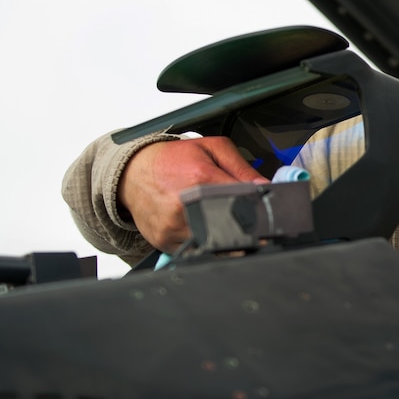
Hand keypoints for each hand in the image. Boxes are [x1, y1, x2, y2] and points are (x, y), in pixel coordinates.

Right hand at [119, 136, 266, 252]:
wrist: (133, 172)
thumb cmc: (172, 160)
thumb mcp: (212, 149)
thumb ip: (241, 167)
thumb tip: (265, 186)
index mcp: (201, 179)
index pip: (243, 202)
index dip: (257, 210)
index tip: (263, 214)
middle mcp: (185, 206)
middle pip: (230, 227)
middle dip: (241, 226)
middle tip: (241, 220)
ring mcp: (173, 227)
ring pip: (213, 243)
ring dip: (221, 235)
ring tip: (211, 217)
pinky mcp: (164, 242)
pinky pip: (194, 250)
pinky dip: (201, 241)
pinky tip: (196, 225)